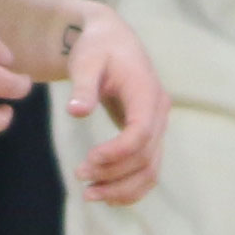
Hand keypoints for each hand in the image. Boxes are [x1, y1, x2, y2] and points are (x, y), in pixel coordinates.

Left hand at [49, 0, 167, 207]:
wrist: (112, 40)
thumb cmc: (97, 48)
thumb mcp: (85, 60)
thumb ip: (83, 85)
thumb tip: (76, 111)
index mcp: (146, 91)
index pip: (141, 132)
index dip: (117, 152)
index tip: (88, 160)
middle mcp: (158, 111)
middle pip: (145, 156)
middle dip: (113, 173)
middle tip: (79, 175)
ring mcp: (157, 125)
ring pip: (150, 169)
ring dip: (122, 187)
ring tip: (89, 195)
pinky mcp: (149, 135)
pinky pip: (148, 168)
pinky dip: (131, 187)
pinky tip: (106, 195)